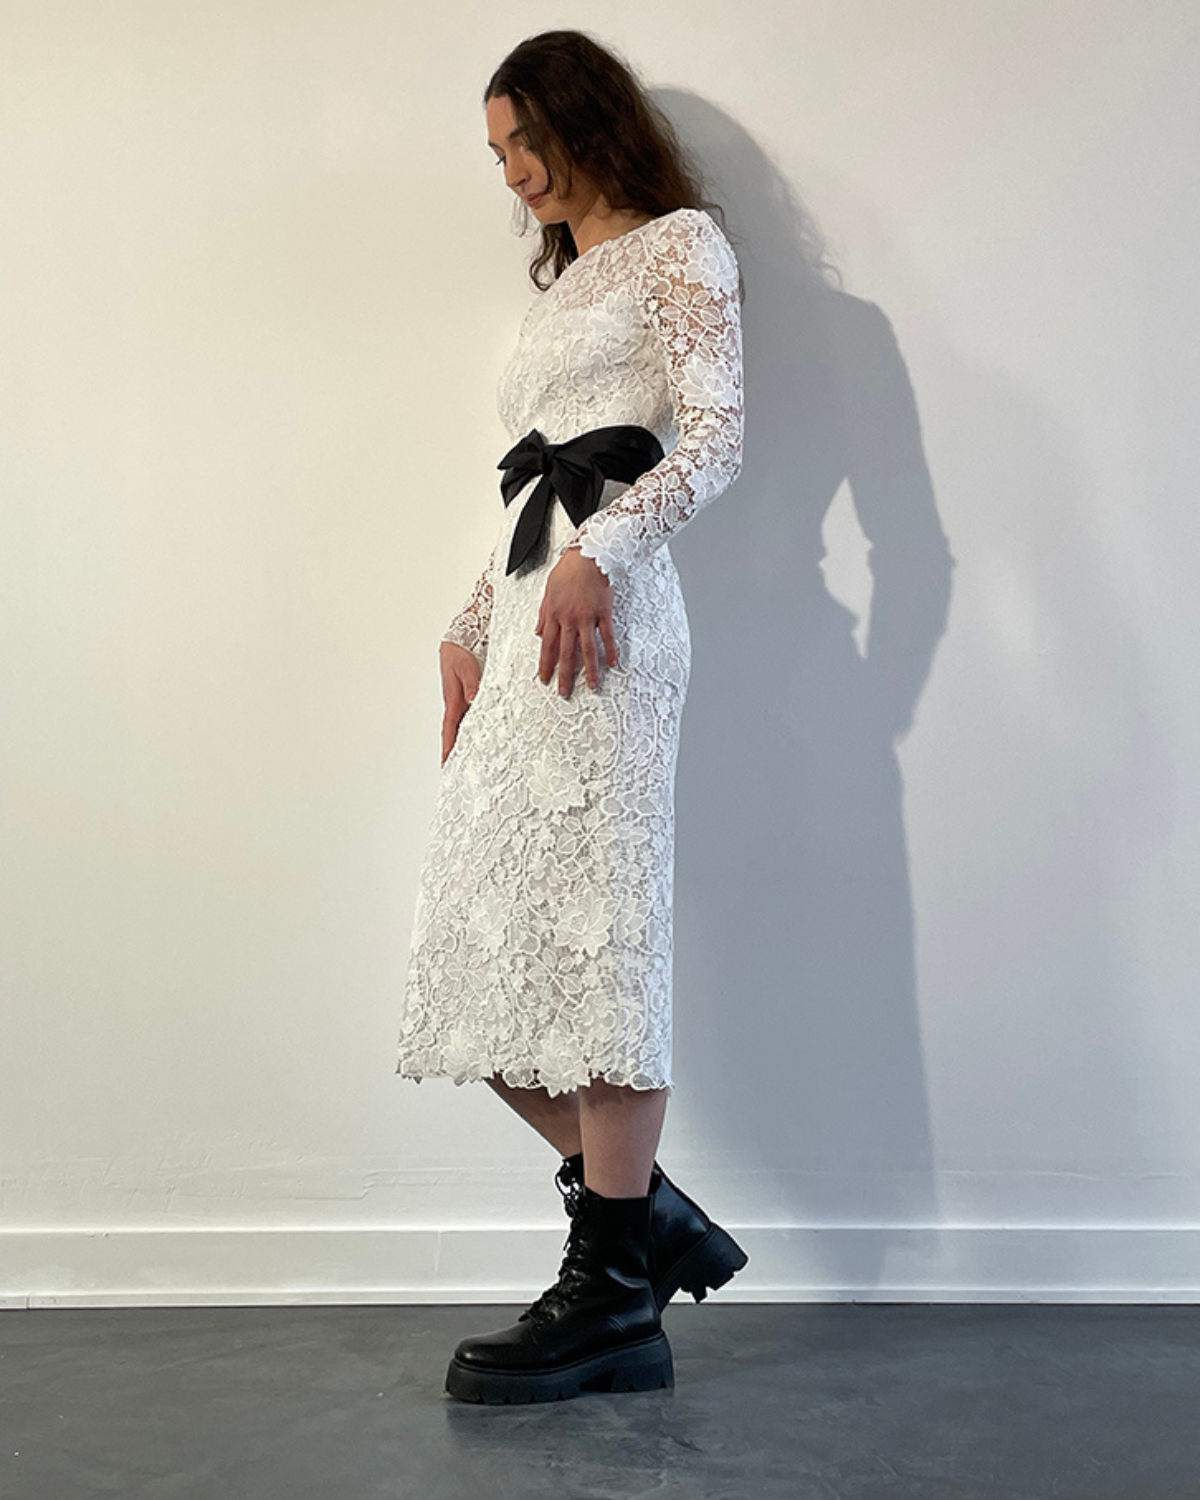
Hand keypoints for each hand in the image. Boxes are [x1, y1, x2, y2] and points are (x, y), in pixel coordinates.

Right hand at [439, 641, 481, 763]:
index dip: (449, 747)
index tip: (446, 762)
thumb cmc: (459, 654)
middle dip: (453, 752)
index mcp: (453, 700)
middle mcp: (456, 704)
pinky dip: (471, 729)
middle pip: (454, 733)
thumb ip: (471, 685)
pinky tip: (478, 736)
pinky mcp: (466, 696)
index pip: (450, 729)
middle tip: (455, 770)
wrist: (457, 641)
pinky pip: (469, 717)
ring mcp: (460, 701)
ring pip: (462, 727)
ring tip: (467, 760)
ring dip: (463, 742)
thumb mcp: (466, 668)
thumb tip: (473, 701)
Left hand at [535, 545, 618, 696]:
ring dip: (590, 670)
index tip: (545, 678)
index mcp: (554, 614)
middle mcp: (569, 619)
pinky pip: (607, 636)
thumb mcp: (548, 591)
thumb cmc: (568, 570)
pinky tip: (613, 664)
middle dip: (565, 675)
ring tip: (592, 686)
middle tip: (564, 692)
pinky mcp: (603, 612)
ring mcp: (587, 617)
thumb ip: (543, 613)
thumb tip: (538, 632)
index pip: (547, 645)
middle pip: (566, 653)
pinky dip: (611, 651)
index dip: (546, 664)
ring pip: (587, 649)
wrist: (588, 555)